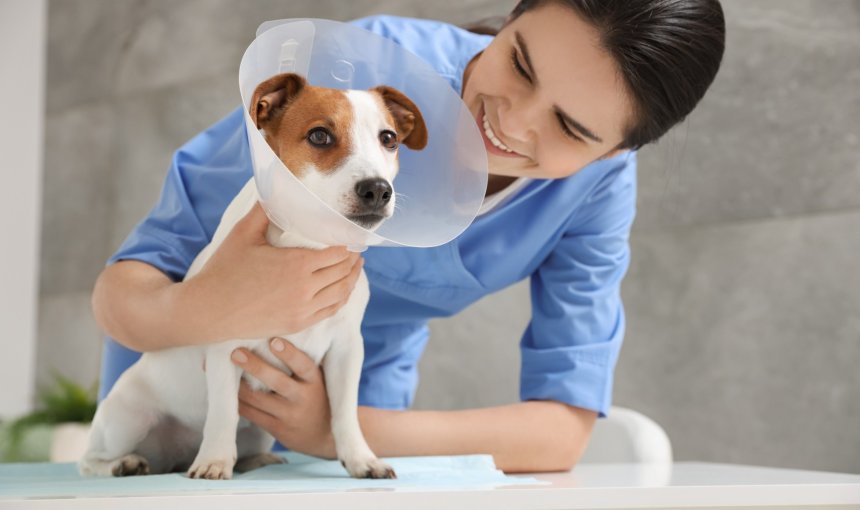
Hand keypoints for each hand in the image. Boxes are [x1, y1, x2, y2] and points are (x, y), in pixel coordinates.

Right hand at [185, 202, 363, 341]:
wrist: (208, 311)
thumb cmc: (224, 270)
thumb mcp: (243, 234)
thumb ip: (264, 209)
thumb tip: (274, 184)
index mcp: (297, 265)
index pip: (338, 254)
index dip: (349, 246)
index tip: (352, 238)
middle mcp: (305, 289)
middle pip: (343, 273)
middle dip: (353, 261)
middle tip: (356, 251)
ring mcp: (303, 310)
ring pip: (340, 294)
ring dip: (351, 280)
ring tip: (354, 269)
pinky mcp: (297, 325)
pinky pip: (329, 311)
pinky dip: (340, 299)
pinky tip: (341, 291)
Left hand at [231, 338, 336, 458]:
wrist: (323, 436)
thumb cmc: (317, 397)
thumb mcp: (318, 380)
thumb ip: (302, 364)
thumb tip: (278, 333)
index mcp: (314, 382)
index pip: (303, 365)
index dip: (289, 353)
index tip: (274, 341)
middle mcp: (302, 398)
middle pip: (276, 381)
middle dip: (254, 366)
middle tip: (236, 353)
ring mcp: (288, 415)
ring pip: (256, 398)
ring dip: (237, 383)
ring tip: (223, 369)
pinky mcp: (275, 428)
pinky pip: (251, 413)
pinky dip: (237, 400)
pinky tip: (226, 389)